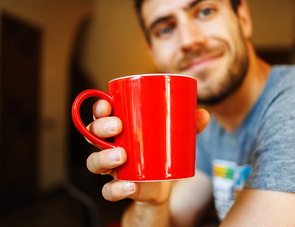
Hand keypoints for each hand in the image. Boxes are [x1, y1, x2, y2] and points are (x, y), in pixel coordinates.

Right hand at [86, 99, 209, 203]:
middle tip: (118, 126)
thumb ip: (188, 125)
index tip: (107, 103)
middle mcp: (110, 146)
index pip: (100, 114)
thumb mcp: (175, 136)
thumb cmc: (162, 152)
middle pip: (92, 134)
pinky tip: (130, 186)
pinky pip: (107, 191)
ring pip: (93, 162)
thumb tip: (203, 114)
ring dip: (103, 158)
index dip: (99, 107)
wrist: (162, 184)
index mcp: (120, 129)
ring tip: (121, 156)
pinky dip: (116, 190)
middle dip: (100, 128)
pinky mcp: (119, 187)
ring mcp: (112, 167)